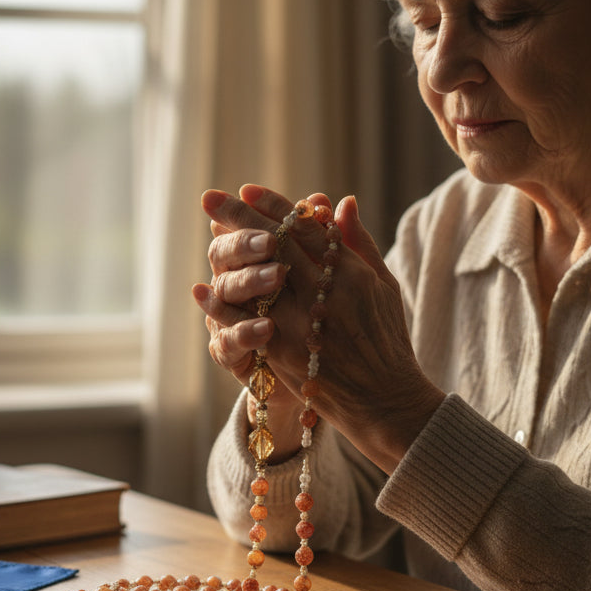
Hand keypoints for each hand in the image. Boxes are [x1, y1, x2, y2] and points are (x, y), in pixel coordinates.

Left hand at [195, 184, 444, 473]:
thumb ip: (358, 244)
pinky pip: (249, 322)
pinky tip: (204, 290)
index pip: (307, 229)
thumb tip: (340, 202)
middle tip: (210, 198)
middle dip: (241, 219)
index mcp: (353, 274)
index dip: (275, 207)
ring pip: (260, 279)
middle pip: (277, 246)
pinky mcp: (288, 354)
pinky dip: (225, 306)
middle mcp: (328, 293)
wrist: (386, 401)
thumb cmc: (387, 342)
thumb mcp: (383, 288)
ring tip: (205, 239)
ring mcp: (306, 324)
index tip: (246, 189)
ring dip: (230, 257)